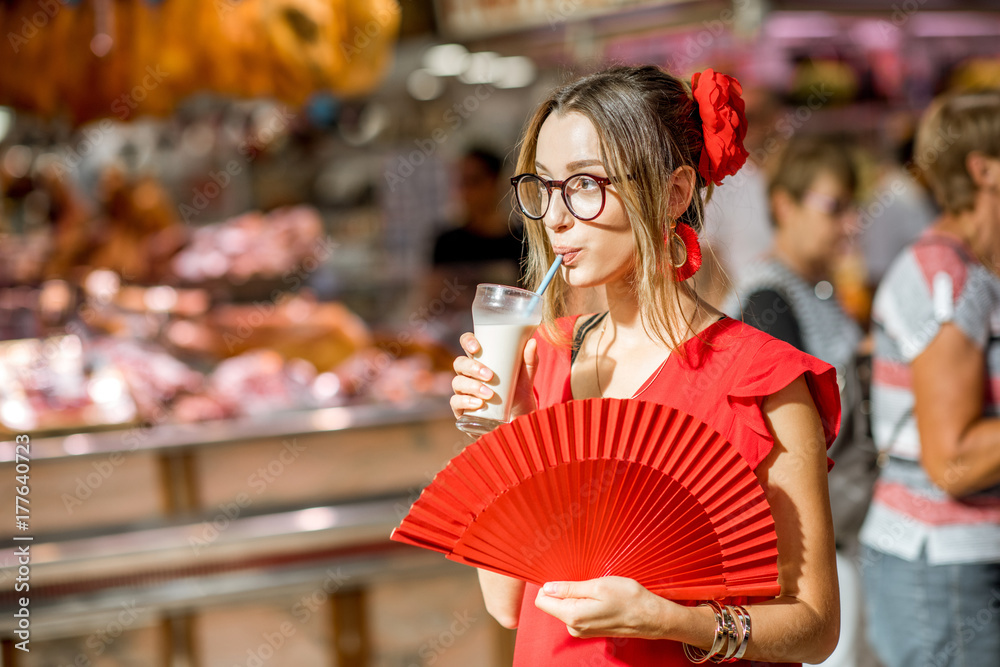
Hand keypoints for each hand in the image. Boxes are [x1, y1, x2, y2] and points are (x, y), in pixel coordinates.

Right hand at [450, 332, 537, 419]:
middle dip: (472, 367)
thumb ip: (530, 361)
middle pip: (459, 363)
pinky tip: (478, 404)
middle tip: (490, 375)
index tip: (477, 347)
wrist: (518, 422)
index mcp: (481, 361)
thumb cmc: (518, 396)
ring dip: (472, 386)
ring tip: (489, 394)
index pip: (467, 344)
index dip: (467, 341)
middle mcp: (469, 374)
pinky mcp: (462, 410)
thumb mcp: (527, 379)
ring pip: (457, 382)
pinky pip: (455, 402)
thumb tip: (532, 342)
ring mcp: (463, 392)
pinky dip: (466, 401)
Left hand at [533, 577, 672, 639]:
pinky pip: (576, 612)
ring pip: (565, 607)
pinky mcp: (589, 629)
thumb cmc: (628, 599)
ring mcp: (581, 630)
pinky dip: (582, 602)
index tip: (562, 576)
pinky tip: (599, 598)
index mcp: (573, 616)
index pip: (542, 601)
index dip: (549, 585)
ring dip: (575, 596)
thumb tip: (547, 587)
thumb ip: (569, 588)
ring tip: (596, 590)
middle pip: (552, 604)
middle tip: (585, 581)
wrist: (650, 617)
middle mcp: (574, 627)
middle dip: (563, 590)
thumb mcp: (597, 586)